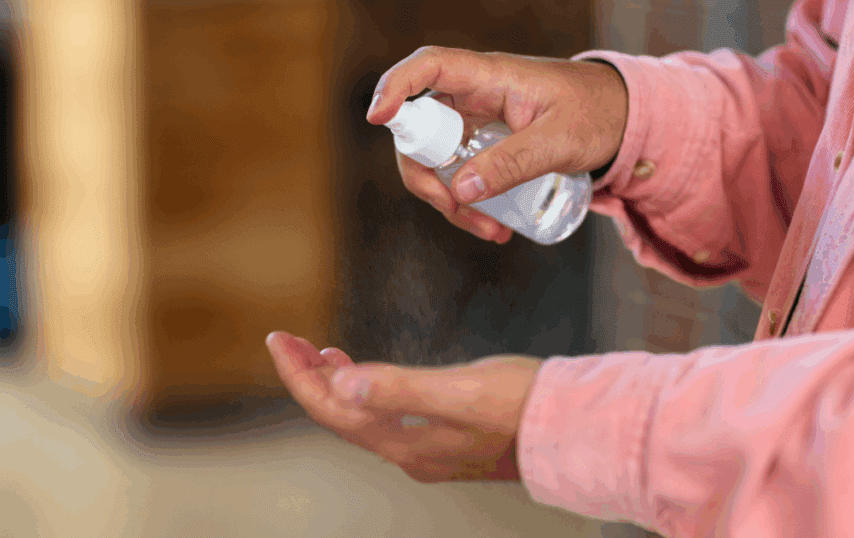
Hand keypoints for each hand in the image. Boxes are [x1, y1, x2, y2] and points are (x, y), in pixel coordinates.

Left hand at [266, 330, 542, 482]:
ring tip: (319, 354)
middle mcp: (412, 453)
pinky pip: (389, 418)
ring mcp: (430, 450)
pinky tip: (373, 375)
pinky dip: (369, 391)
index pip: (333, 408)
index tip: (278, 338)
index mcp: (407, 442)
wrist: (576, 428)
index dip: (299, 374)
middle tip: (287, 341)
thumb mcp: (461, 390)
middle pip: (341, 415)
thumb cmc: (525, 404)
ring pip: (364, 417)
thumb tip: (343, 384)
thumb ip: (401, 389)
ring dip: (337, 385)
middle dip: (310, 377)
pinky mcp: (449, 439)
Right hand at [366, 46, 627, 242]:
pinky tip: (496, 225)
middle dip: (426, 175)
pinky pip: (458, 173)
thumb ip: (514, 162)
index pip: (430, 67)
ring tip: (492, 230)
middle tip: (454, 209)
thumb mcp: (560, 141)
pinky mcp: (484, 145)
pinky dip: (467, 202)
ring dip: (450, 200)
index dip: (396, 87)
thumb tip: (461, 189)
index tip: (378, 118)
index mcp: (491, 76)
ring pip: (436, 159)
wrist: (622, 120)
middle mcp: (474, 95)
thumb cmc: (596, 115)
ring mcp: (476, 121)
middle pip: (420, 127)